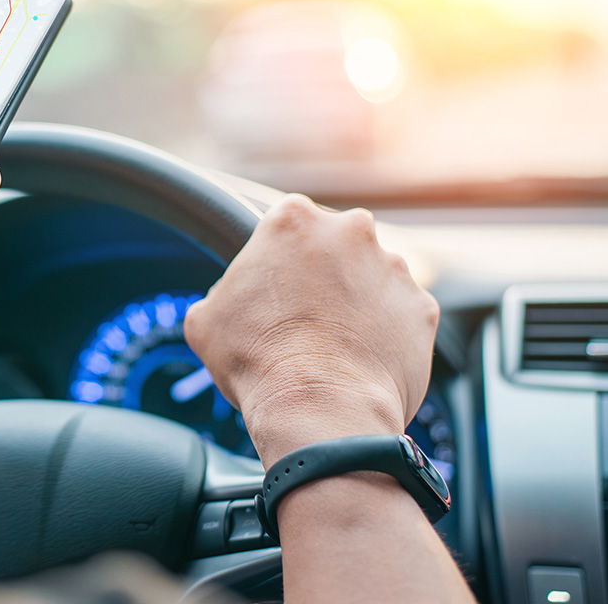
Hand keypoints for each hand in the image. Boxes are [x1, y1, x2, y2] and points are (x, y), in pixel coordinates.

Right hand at [184, 194, 437, 466]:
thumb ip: (224, 291)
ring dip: (358, 301)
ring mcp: (393, 267)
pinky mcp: (422, 307)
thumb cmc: (257, 360)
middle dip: (325, 272)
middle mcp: (350, 231)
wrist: (319, 408)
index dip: (279, 255)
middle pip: (336, 243)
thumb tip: (229, 301)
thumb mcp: (206, 318)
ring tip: (334, 344)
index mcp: (293, 219)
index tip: (276, 280)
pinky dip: (387, 333)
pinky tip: (361, 359)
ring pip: (373, 277)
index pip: (287, 221)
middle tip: (304, 313)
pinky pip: (402, 315)